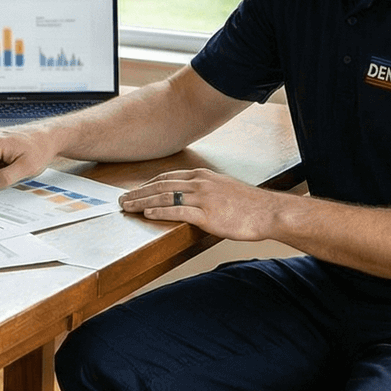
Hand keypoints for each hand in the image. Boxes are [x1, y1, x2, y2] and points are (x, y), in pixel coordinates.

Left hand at [119, 169, 281, 241]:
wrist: (268, 212)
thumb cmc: (248, 204)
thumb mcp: (224, 188)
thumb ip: (205, 190)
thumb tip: (190, 196)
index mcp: (203, 176)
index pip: (167, 178)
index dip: (147, 185)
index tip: (135, 191)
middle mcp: (200, 183)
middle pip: (161, 186)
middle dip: (139, 193)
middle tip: (122, 200)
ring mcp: (203, 198)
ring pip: (165, 198)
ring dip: (143, 202)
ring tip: (128, 207)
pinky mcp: (207, 215)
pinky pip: (178, 212)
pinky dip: (160, 212)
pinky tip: (147, 214)